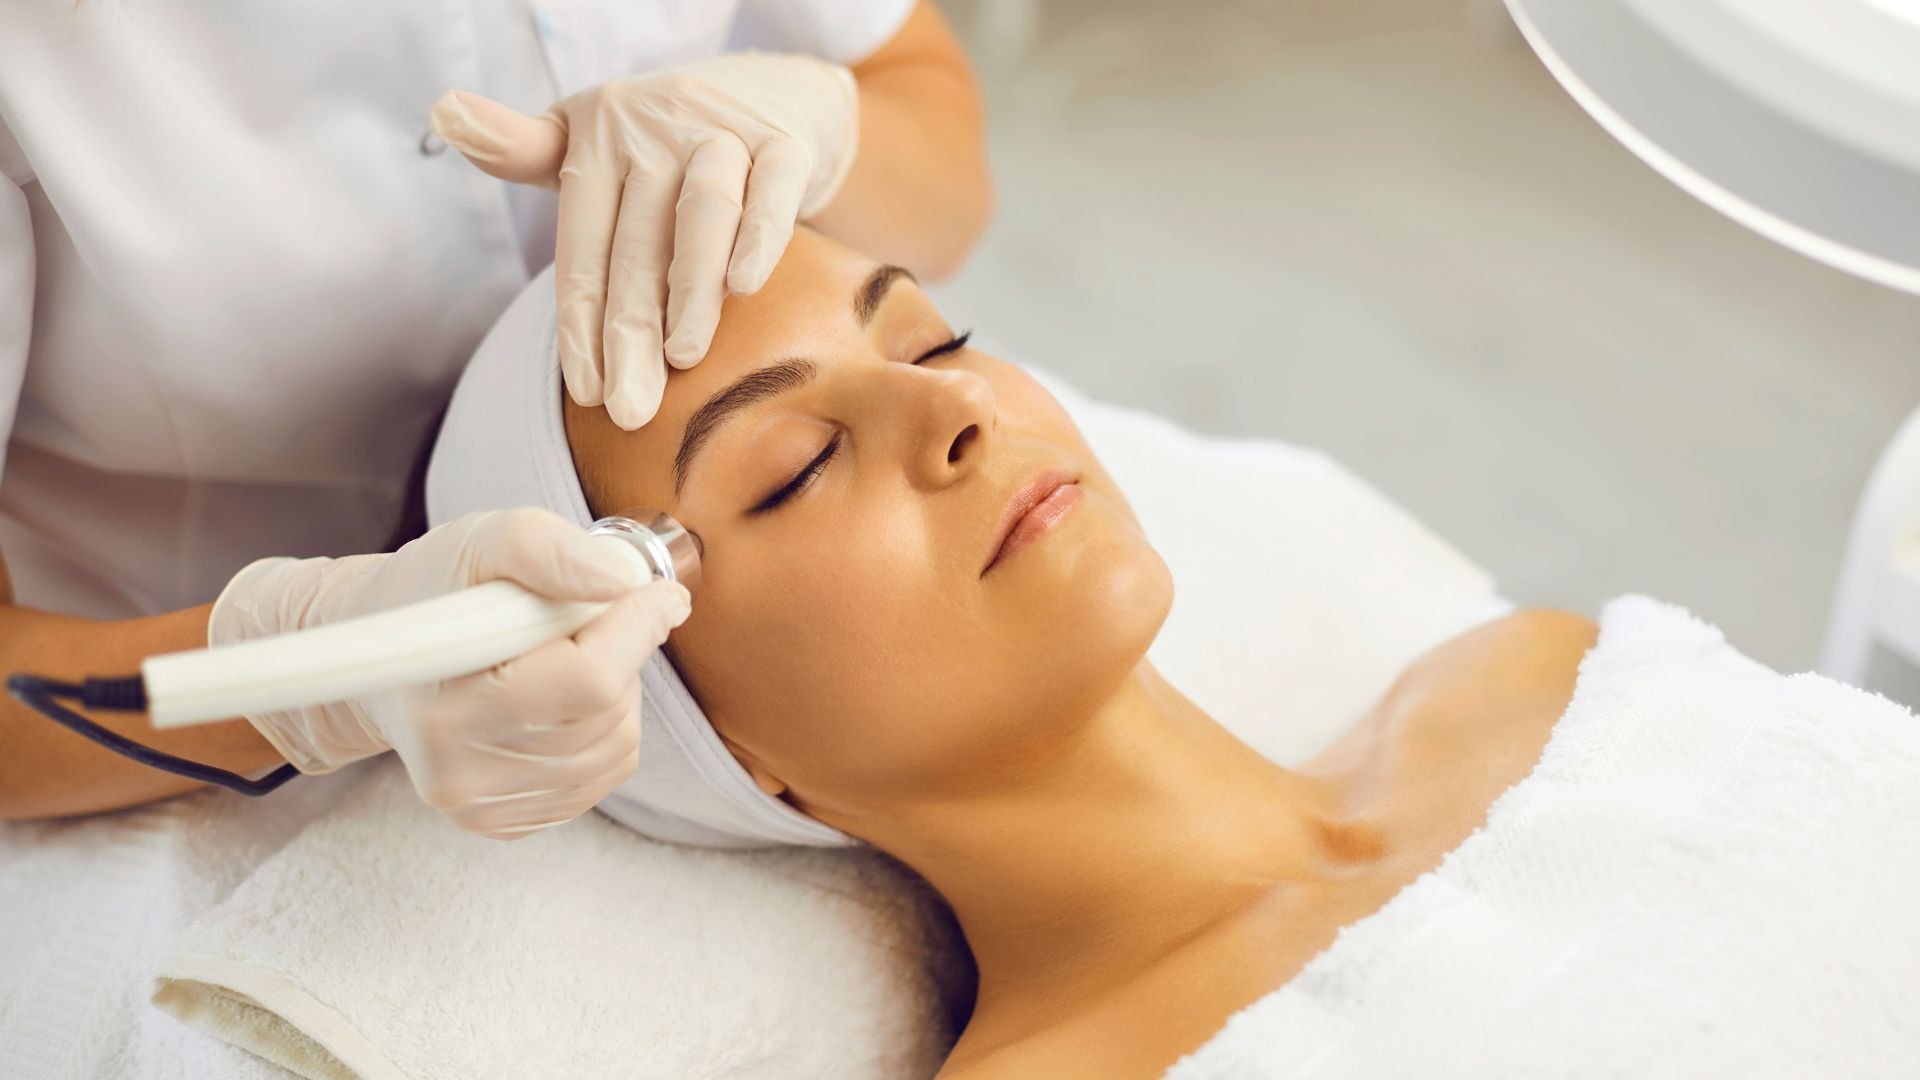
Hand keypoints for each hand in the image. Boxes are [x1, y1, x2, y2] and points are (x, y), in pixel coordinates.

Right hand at [209, 509, 690, 838]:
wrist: (377, 658)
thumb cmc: (428, 594)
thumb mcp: (478, 542)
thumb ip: (547, 549)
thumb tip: (622, 583)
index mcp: (446, 709)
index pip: (586, 680)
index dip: (637, 628)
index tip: (659, 592)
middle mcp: (464, 775)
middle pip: (607, 713)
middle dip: (620, 653)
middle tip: (580, 618)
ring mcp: (487, 808)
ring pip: (617, 744)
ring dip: (615, 690)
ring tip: (559, 655)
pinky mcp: (510, 822)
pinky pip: (607, 771)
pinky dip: (605, 725)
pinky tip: (560, 697)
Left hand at [430, 53, 859, 428]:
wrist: (769, 91)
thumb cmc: (664, 139)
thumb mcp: (590, 139)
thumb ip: (526, 150)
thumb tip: (444, 111)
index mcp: (597, 140)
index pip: (582, 246)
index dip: (580, 323)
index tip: (589, 394)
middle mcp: (653, 130)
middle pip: (636, 246)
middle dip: (629, 334)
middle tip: (630, 410)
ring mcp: (719, 131)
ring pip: (701, 213)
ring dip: (690, 287)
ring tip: (684, 358)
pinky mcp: (782, 140)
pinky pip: (771, 189)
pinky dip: (758, 234)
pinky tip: (745, 286)